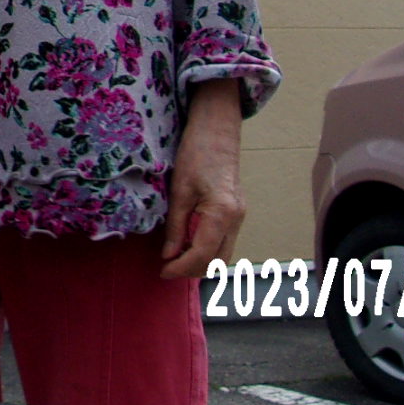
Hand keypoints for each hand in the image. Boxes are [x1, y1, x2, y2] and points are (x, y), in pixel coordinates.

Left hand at [160, 78, 244, 278]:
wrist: (216, 133)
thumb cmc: (196, 155)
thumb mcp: (179, 192)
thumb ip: (176, 227)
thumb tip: (169, 255)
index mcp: (222, 213)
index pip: (204, 254)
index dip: (182, 267)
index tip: (163, 271)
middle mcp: (237, 219)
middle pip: (218, 261)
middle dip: (192, 269)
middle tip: (168, 267)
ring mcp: (240, 217)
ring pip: (223, 253)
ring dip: (200, 261)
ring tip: (175, 257)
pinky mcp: (237, 213)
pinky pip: (223, 241)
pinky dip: (207, 248)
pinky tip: (188, 243)